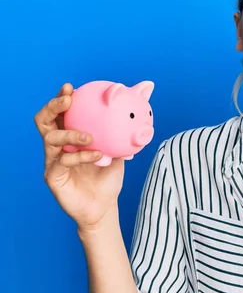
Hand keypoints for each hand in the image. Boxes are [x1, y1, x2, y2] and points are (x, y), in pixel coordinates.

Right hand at [34, 83, 125, 231]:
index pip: (60, 112)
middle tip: (69, 100)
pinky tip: (98, 155)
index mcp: (69, 135)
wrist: (105, 205)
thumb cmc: (109, 175)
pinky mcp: (53, 176)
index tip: (70, 87)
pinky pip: (63, 161)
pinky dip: (81, 156)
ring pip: (51, 139)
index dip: (62, 97)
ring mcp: (52, 160)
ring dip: (70, 133)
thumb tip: (147, 90)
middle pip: (44, 120)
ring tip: (89, 136)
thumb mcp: (121, 147)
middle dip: (54, 106)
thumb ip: (128, 124)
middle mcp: (57, 145)